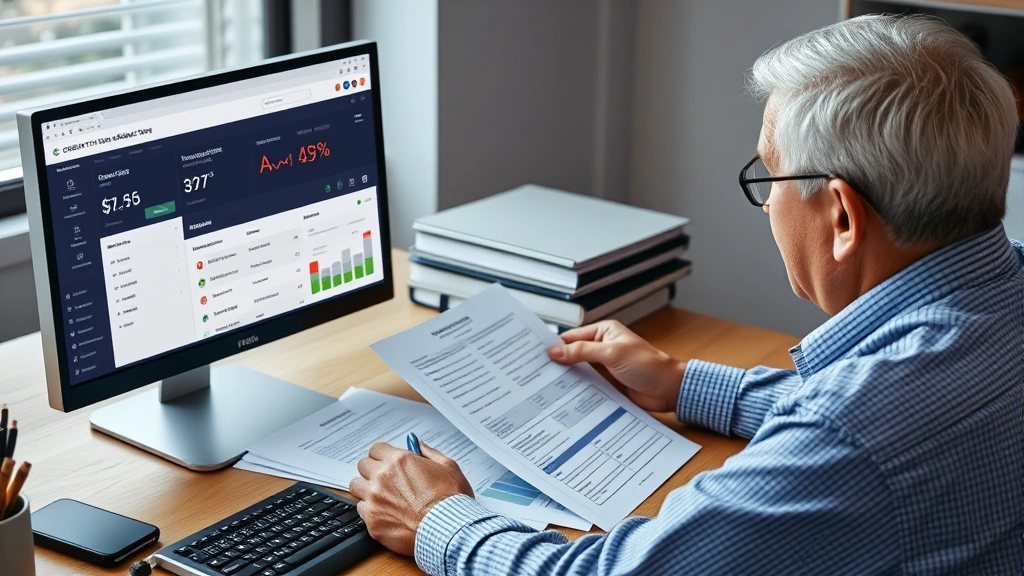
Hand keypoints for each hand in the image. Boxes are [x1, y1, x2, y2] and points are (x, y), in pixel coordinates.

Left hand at [349, 441, 472, 555]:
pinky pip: (360, 509)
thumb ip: (429, 452)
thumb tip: (418, 445)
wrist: (448, 530)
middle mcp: (382, 477)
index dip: (383, 455)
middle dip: (373, 469)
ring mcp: (374, 499)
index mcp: (399, 461)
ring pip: (356, 486)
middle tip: (386, 480)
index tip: (387, 462)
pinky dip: (369, 510)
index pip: (376, 449)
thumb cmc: (450, 501)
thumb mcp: (448, 467)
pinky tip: (384, 513)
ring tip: (381, 496)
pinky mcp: (372, 521)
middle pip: (363, 465)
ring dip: (366, 488)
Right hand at [548, 320, 685, 411]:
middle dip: (557, 363)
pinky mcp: (607, 385)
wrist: (669, 390)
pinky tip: (562, 397)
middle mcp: (602, 348)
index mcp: (604, 332)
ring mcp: (604, 368)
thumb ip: (582, 352)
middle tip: (534, 373)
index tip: (535, 354)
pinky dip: (576, 390)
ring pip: (579, 371)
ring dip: (566, 378)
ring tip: (542, 387)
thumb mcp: (612, 354)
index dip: (554, 345)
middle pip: (573, 354)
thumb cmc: (648, 365)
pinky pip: (587, 386)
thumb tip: (554, 351)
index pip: (572, 337)